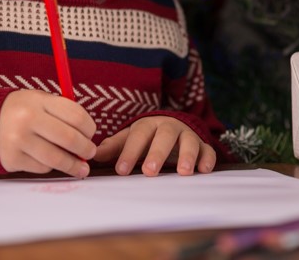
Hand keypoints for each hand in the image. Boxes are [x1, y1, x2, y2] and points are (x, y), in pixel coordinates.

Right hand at [0, 89, 95, 177]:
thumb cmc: (19, 111)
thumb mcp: (37, 101)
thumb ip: (61, 113)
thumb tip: (88, 137)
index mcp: (38, 101)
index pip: (76, 116)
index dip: (89, 128)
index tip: (90, 134)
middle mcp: (27, 119)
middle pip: (70, 139)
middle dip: (86, 149)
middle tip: (90, 153)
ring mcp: (18, 140)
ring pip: (57, 159)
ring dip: (74, 166)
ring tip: (81, 168)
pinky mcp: (12, 159)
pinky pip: (42, 168)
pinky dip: (50, 167)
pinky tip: (49, 162)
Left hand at [94, 115, 215, 176]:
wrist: (172, 126)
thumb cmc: (146, 137)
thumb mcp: (129, 139)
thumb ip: (113, 147)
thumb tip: (91, 155)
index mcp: (147, 125)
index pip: (137, 137)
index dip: (129, 153)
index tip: (120, 170)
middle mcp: (168, 127)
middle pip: (164, 136)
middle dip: (157, 153)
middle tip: (149, 172)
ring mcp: (187, 135)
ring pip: (189, 141)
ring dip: (186, 155)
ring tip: (183, 172)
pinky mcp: (202, 145)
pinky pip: (207, 150)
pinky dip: (207, 159)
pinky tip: (203, 170)